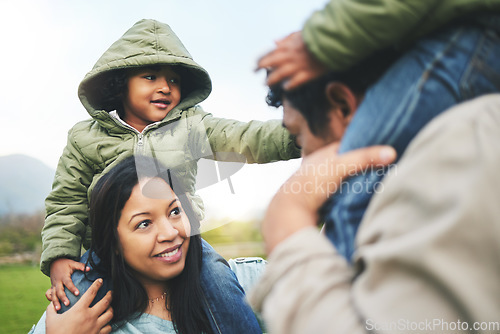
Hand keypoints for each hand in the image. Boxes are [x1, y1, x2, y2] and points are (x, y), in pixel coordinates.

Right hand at [46, 278, 112, 333]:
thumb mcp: (51, 320)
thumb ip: (52, 309)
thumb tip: (51, 304)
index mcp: (80, 310)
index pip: (91, 293)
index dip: (97, 284)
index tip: (100, 280)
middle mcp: (90, 316)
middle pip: (106, 301)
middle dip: (110, 295)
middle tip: (111, 292)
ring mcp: (95, 326)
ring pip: (109, 314)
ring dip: (110, 309)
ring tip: (109, 307)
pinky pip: (108, 327)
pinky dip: (108, 324)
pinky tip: (106, 322)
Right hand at [48, 258, 90, 310]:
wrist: (54, 262)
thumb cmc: (66, 264)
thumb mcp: (73, 263)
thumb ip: (81, 266)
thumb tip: (89, 269)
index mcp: (63, 276)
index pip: (68, 283)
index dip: (72, 288)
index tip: (77, 293)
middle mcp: (57, 282)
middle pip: (59, 291)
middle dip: (63, 298)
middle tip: (67, 304)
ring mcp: (53, 286)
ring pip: (53, 295)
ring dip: (55, 302)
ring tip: (58, 309)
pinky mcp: (52, 288)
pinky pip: (50, 295)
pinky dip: (51, 301)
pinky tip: (54, 309)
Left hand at [256, 31, 327, 89]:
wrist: (332, 41)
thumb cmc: (317, 37)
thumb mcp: (300, 34)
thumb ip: (286, 38)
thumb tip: (274, 42)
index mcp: (289, 45)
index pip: (270, 53)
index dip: (261, 59)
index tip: (255, 64)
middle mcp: (291, 55)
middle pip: (271, 62)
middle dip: (261, 67)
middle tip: (254, 73)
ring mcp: (299, 65)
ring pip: (281, 73)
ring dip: (272, 79)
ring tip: (267, 84)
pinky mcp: (309, 73)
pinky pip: (297, 81)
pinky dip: (290, 85)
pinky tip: (285, 88)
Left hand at [262, 144, 395, 252]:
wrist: (290, 211)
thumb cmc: (312, 183)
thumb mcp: (340, 166)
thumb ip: (364, 158)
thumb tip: (392, 152)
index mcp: (324, 153)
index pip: (349, 145)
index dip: (365, 147)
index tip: (383, 150)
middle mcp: (321, 167)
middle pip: (348, 164)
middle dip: (362, 167)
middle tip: (384, 169)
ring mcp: (320, 184)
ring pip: (344, 181)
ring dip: (356, 183)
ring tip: (376, 183)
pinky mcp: (321, 201)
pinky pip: (341, 195)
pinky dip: (349, 196)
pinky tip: (360, 198)